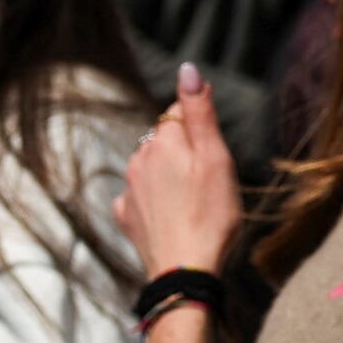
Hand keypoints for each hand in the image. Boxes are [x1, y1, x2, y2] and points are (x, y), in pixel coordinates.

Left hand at [117, 64, 242, 281]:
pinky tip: (173, 216)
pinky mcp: (127, 216)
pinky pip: (142, 198)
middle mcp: (137, 160)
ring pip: (153, 168)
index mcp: (161, 142)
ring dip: (172, 176)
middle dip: (186, 153)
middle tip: (209, 182)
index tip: (215, 156)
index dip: (202, 130)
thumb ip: (199, 113)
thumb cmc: (210, 216)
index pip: (180, 114)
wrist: (185, 272)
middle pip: (166, 141)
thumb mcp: (215, 158)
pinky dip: (157, 202)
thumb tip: (187, 70)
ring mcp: (129, 189)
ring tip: (195, 202)